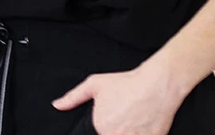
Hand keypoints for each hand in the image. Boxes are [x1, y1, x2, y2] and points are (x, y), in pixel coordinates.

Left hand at [53, 63, 185, 134]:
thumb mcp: (94, 85)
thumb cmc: (127, 84)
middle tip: (128, 116)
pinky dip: (143, 133)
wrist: (157, 85)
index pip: (101, 131)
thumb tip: (57, 105)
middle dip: (119, 129)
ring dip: (131, 131)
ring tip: (136, 119)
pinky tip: (145, 124)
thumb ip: (73, 97)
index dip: (109, 125)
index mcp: (100, 125)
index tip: (117, 117)